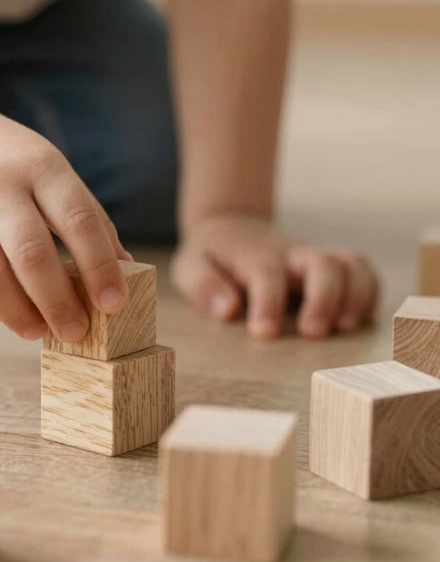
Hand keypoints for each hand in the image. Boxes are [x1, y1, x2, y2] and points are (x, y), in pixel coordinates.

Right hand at [0, 102, 131, 340]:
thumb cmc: (11, 163)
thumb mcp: (52, 171)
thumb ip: (87, 217)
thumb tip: (124, 270)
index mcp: (40, 166)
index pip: (77, 220)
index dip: (99, 267)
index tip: (114, 304)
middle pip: (31, 254)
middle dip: (58, 302)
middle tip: (76, 332)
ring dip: (18, 314)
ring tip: (38, 331)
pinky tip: (2, 316)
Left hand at [171, 213, 378, 339]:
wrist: (232, 227)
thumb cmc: (210, 256)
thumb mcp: (190, 267)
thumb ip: (203, 286)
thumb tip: (226, 310)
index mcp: (254, 255)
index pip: (266, 273)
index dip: (268, 303)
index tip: (264, 334)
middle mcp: (291, 255)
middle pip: (322, 263)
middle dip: (323, 299)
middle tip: (312, 334)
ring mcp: (315, 259)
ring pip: (351, 265)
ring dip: (356, 297)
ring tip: (345, 329)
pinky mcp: (333, 269)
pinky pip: (364, 272)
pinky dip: (370, 294)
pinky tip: (357, 323)